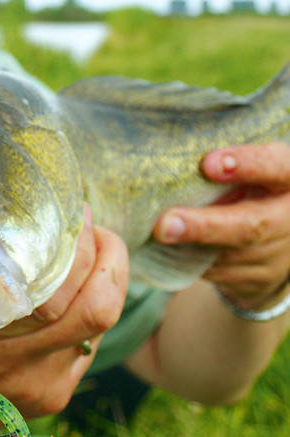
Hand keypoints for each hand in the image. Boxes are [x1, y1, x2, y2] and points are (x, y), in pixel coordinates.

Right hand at [0, 209, 128, 417]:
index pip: (57, 287)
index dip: (77, 243)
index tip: (71, 210)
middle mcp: (20, 367)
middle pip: (99, 308)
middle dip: (109, 257)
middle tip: (93, 226)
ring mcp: (42, 386)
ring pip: (100, 327)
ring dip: (103, 282)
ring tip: (89, 250)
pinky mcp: (54, 397)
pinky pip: (87, 346)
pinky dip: (84, 311)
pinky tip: (68, 292)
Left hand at [154, 144, 289, 310]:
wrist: (277, 236)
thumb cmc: (249, 186)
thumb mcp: (247, 168)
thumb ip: (221, 163)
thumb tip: (164, 157)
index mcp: (287, 177)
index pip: (275, 166)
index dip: (247, 165)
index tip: (209, 164)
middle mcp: (289, 216)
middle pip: (251, 225)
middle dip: (205, 226)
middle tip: (164, 225)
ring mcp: (279, 252)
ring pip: (230, 256)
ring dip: (190, 247)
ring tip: (158, 236)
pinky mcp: (261, 279)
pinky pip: (220, 274)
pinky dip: (192, 261)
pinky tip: (170, 250)